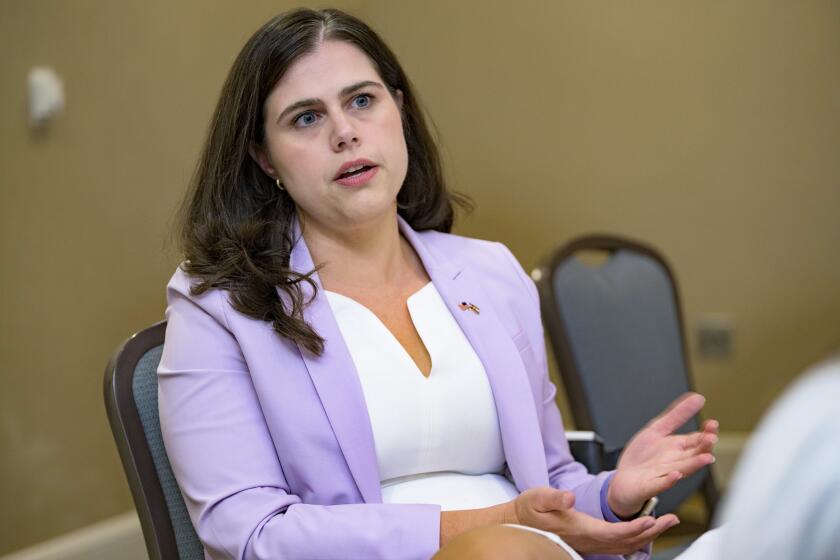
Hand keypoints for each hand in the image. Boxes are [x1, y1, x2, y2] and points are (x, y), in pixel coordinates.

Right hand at [508, 487, 678, 554]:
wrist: (519, 523)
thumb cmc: (528, 510)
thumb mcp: (537, 496)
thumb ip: (554, 496)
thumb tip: (570, 495)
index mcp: (579, 528)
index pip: (614, 531)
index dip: (634, 528)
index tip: (651, 520)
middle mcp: (588, 539)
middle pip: (626, 542)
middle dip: (650, 532)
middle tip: (671, 519)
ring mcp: (589, 543)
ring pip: (624, 545)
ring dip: (647, 536)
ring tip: (665, 522)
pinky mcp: (589, 542)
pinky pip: (617, 545)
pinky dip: (635, 538)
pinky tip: (643, 530)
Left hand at [608, 392, 718, 517]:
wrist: (623, 479)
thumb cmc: (642, 457)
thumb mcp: (657, 430)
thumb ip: (676, 415)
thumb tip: (697, 398)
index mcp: (677, 448)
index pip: (697, 440)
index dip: (706, 432)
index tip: (712, 424)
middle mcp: (675, 462)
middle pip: (694, 454)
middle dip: (704, 447)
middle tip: (712, 438)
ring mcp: (664, 474)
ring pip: (683, 469)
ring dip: (694, 464)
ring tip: (706, 457)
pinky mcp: (650, 486)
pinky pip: (661, 484)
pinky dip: (670, 481)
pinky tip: (676, 475)